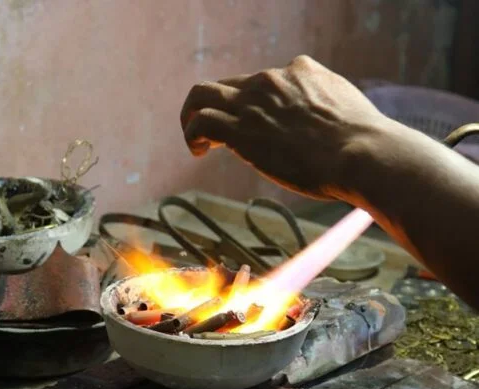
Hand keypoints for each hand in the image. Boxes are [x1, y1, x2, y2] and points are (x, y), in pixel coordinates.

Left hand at [181, 55, 386, 199]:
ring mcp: (254, 102)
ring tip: (196, 141)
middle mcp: (272, 80)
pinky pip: (200, 120)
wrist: (360, 153)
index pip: (261, 82)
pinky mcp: (241, 128)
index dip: (251, 105)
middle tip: (216, 133)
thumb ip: (326, 109)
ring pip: (203, 94)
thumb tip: (326, 125)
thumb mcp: (346, 111)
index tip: (253, 127)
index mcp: (299, 72)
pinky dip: (191, 132)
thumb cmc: (362, 144)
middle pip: (229, 84)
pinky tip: (197, 150)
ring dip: (193, 115)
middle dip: (219, 106)